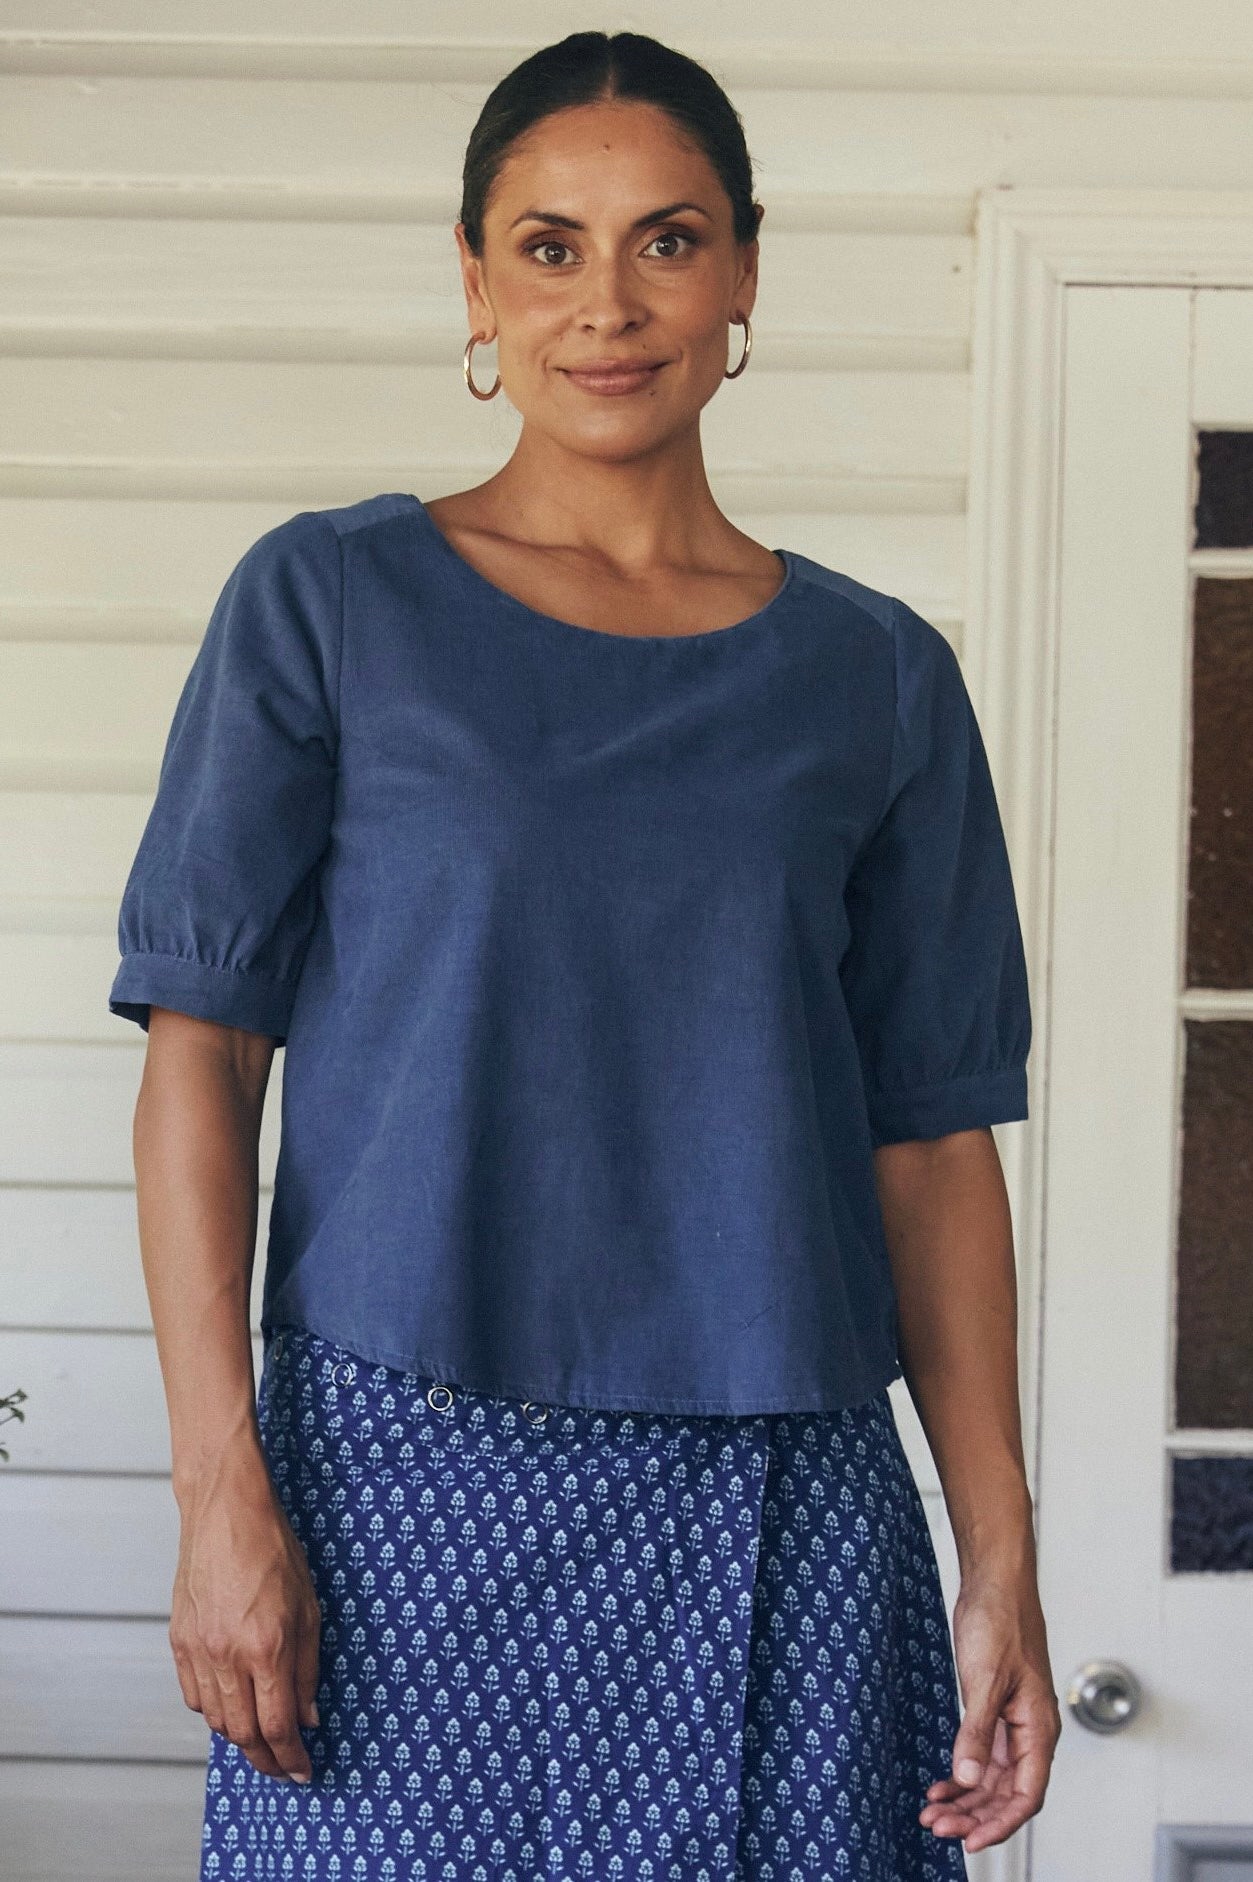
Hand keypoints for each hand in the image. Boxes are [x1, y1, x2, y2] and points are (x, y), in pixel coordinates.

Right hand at [169, 1443, 322, 1782]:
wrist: (226, 1513)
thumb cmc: (273, 1550)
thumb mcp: (309, 1607)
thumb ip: (308, 1667)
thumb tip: (308, 1715)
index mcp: (267, 1648)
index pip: (278, 1725)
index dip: (291, 1757)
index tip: (303, 1771)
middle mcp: (229, 1656)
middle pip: (243, 1734)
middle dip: (266, 1759)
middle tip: (283, 1766)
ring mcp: (199, 1650)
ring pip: (216, 1719)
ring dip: (240, 1737)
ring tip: (261, 1738)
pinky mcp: (180, 1641)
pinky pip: (193, 1695)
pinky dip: (213, 1711)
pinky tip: (231, 1706)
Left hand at [919, 1562, 1061, 1852]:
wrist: (995, 1582)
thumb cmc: (1000, 1621)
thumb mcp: (984, 1680)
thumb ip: (976, 1732)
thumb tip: (967, 1778)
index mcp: (1039, 1729)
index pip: (1026, 1797)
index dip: (998, 1824)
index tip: (967, 1841)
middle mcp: (1030, 1732)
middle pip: (1007, 1794)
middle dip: (974, 1815)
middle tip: (936, 1826)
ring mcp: (1013, 1722)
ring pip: (993, 1779)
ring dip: (965, 1799)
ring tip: (932, 1811)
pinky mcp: (995, 1709)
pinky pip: (983, 1755)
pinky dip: (962, 1773)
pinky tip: (941, 1784)